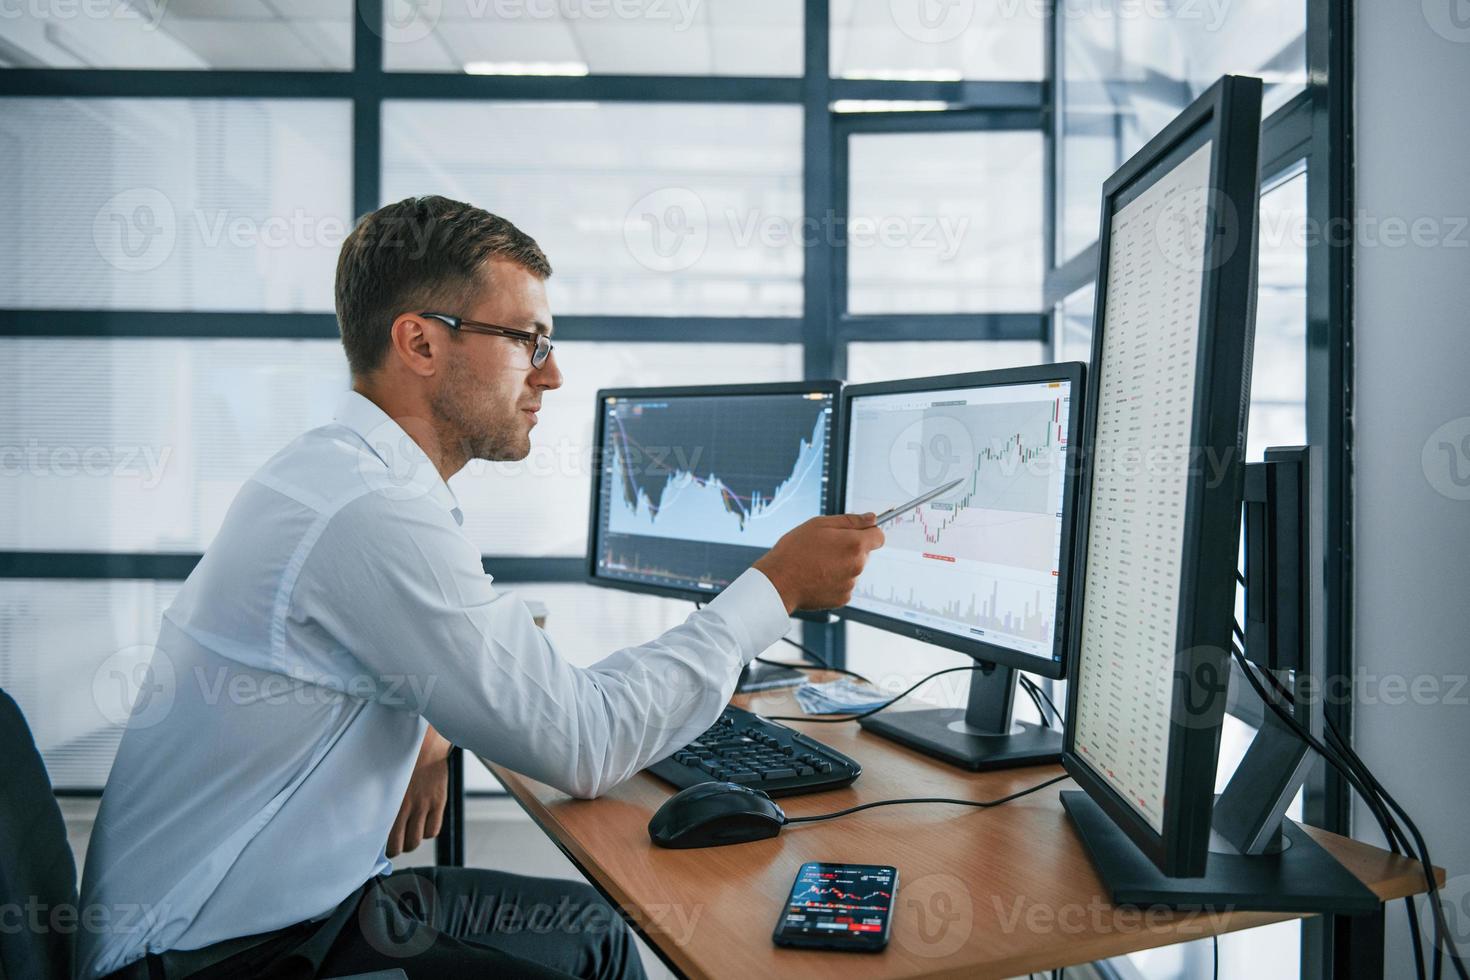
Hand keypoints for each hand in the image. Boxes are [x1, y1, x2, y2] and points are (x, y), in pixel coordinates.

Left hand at [387, 725, 451, 857]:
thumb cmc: (397, 758)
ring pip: (416, 841)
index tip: (379, 844)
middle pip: (400, 846)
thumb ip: (376, 800)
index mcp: (387, 802)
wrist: (424, 741)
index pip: (382, 839)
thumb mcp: (380, 779)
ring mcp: (423, 805)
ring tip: (408, 833)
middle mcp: (405, 807)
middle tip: (394, 842)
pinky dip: (427, 831)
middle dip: (396, 847)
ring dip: (411, 841)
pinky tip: (423, 823)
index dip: (381, 848)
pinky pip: (433, 830)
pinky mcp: (438, 802)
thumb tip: (367, 822)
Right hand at [753, 513, 884, 613]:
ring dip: (841, 565)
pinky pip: (844, 585)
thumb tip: (871, 519)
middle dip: (850, 549)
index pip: (879, 536)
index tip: (857, 533)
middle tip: (825, 548)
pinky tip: (817, 577)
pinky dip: (835, 581)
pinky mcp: (843, 598)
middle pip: (864, 553)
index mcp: (855, 544)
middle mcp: (857, 566)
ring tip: (817, 564)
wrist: (778, 582)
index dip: (868, 533)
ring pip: (853, 569)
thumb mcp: (819, 524)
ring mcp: (851, 584)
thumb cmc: (795, 551)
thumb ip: (850, 520)